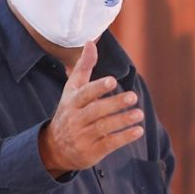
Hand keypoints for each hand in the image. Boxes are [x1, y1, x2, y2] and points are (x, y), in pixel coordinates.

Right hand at [38, 41, 144, 177]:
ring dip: (122, 120)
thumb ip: (84, 67)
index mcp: (72, 101)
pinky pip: (109, 143)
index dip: (98, 87)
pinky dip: (124, 137)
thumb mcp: (73, 89)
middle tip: (133, 97)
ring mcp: (82, 136)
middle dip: (114, 104)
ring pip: (103, 127)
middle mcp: (76, 118)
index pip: (84, 93)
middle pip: (96, 110)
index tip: (112, 81)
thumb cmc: (70, 111)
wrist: (55, 148)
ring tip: (139, 114)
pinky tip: (138, 131)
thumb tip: (90, 42)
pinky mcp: (91, 151)